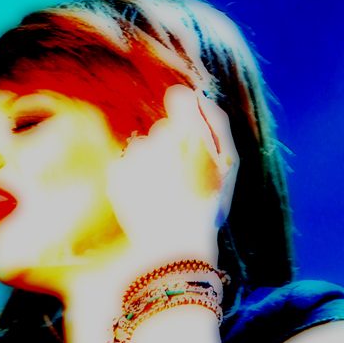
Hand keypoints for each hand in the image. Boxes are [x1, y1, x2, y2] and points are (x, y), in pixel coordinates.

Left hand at [106, 85, 237, 270]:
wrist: (174, 249)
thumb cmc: (206, 206)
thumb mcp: (228, 163)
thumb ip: (215, 121)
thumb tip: (195, 93)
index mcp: (191, 131)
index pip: (179, 96)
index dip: (184, 115)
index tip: (187, 136)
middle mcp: (160, 137)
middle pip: (161, 130)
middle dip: (169, 149)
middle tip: (179, 183)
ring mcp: (134, 155)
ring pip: (141, 149)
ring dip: (149, 166)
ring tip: (161, 196)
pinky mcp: (116, 173)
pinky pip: (124, 166)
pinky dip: (131, 181)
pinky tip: (144, 200)